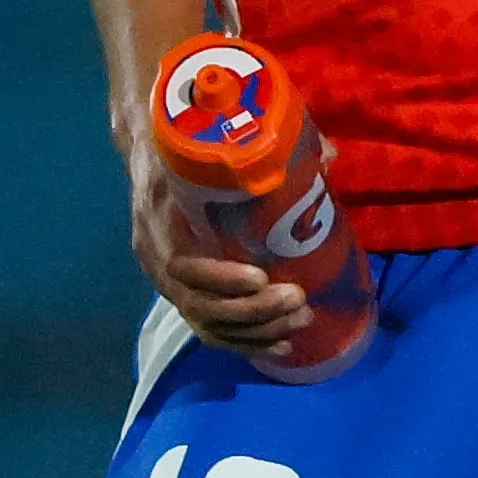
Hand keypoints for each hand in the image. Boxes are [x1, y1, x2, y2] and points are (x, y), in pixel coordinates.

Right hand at [127, 145, 310, 355]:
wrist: (148, 144)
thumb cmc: (186, 138)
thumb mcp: (211, 133)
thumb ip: (264, 145)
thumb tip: (329, 155)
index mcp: (158, 212)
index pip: (181, 263)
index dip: (220, 277)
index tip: (261, 276)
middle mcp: (155, 253)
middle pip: (198, 303)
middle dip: (251, 310)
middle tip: (298, 299)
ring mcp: (163, 276)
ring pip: (206, 322)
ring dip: (256, 330)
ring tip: (301, 320)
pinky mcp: (179, 289)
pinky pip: (209, 327)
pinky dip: (245, 341)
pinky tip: (281, 344)